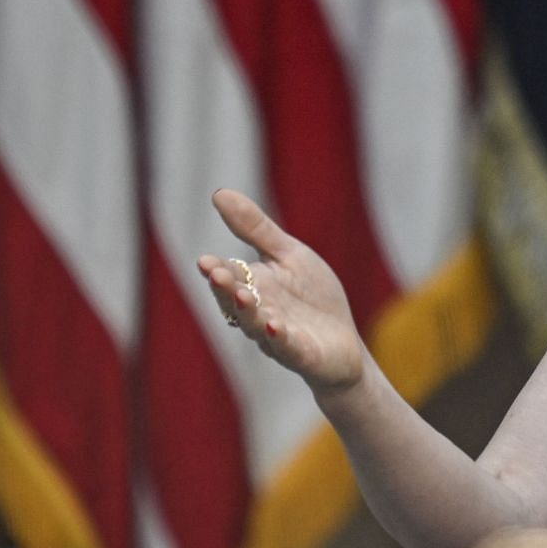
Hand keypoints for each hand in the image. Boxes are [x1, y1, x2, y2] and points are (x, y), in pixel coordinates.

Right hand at [198, 189, 367, 395]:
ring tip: (243, 295)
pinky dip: (280, 338)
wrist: (341, 342)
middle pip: (236, 301)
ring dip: (248, 312)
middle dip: (226, 289)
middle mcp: (258, 313)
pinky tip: (276, 326)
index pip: (230, 276)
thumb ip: (255, 229)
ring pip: (256, 325)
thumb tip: (218, 193)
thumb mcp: (288, 255)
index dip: (217, 270)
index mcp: (252, 286)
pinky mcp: (301, 354)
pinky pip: (287, 346)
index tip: (205, 261)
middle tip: (216, 274)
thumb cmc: (310, 297)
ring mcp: (276, 337)